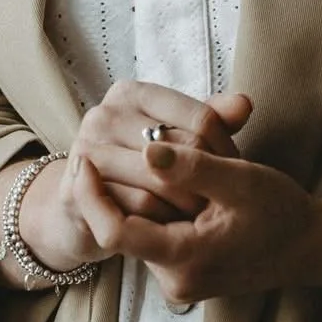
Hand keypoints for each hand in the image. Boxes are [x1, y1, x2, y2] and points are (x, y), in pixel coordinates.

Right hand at [69, 79, 251, 219]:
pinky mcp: (77, 188)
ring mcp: (87, 150)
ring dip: (188, 203)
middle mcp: (104, 115)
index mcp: (131, 94)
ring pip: (160, 179)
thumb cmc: (139, 167)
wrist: (82, 207)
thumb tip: (245, 104)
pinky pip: (138, 207)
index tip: (236, 173)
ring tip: (205, 216)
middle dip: (207, 178)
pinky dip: (163, 221)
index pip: (200, 117)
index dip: (226, 150)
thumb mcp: (176, 137)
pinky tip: (176, 228)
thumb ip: (212, 118)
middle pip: (180, 148)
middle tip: (224, 200)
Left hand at [71, 138, 321, 303]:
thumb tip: (145, 149)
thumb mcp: (242, 180)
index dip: (91, 195)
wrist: (311, 248)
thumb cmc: (282, 212)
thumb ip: (192, 167)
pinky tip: (185, 185)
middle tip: (138, 147)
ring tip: (174, 165)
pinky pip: (158, 237)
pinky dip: (163, 208)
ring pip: (142, 230)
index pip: (114, 232)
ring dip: (147, 195)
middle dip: (125, 185)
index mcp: (185, 259)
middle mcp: (175, 280)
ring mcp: (180, 282)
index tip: (84, 159)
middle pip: (125, 228)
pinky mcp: (185, 274)